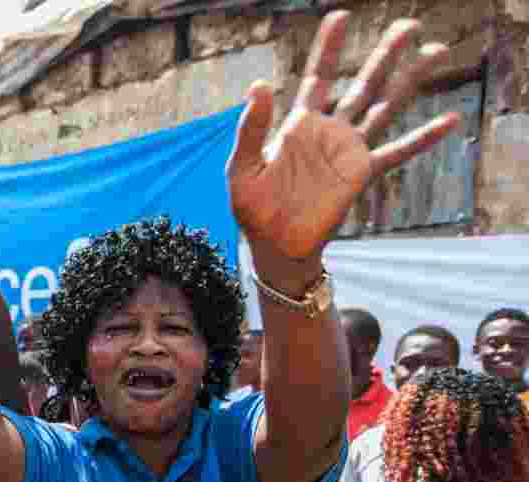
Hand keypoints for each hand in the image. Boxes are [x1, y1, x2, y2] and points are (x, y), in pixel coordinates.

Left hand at [229, 12, 458, 278]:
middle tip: (410, 24)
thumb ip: (251, 127)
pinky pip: (397, 152)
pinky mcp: (361, 175)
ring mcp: (348, 152)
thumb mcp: (242, 166)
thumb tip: (260, 83)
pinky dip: (423, 137)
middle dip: (385, 54)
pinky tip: (450, 120)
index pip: (319, 78)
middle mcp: (329, 132)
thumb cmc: (253, 209)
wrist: (275, 247)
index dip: (329, 48)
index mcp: (299, 126)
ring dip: (410, 81)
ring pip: (385, 108)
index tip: (341, 17)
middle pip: (363, 84)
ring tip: (436, 51)